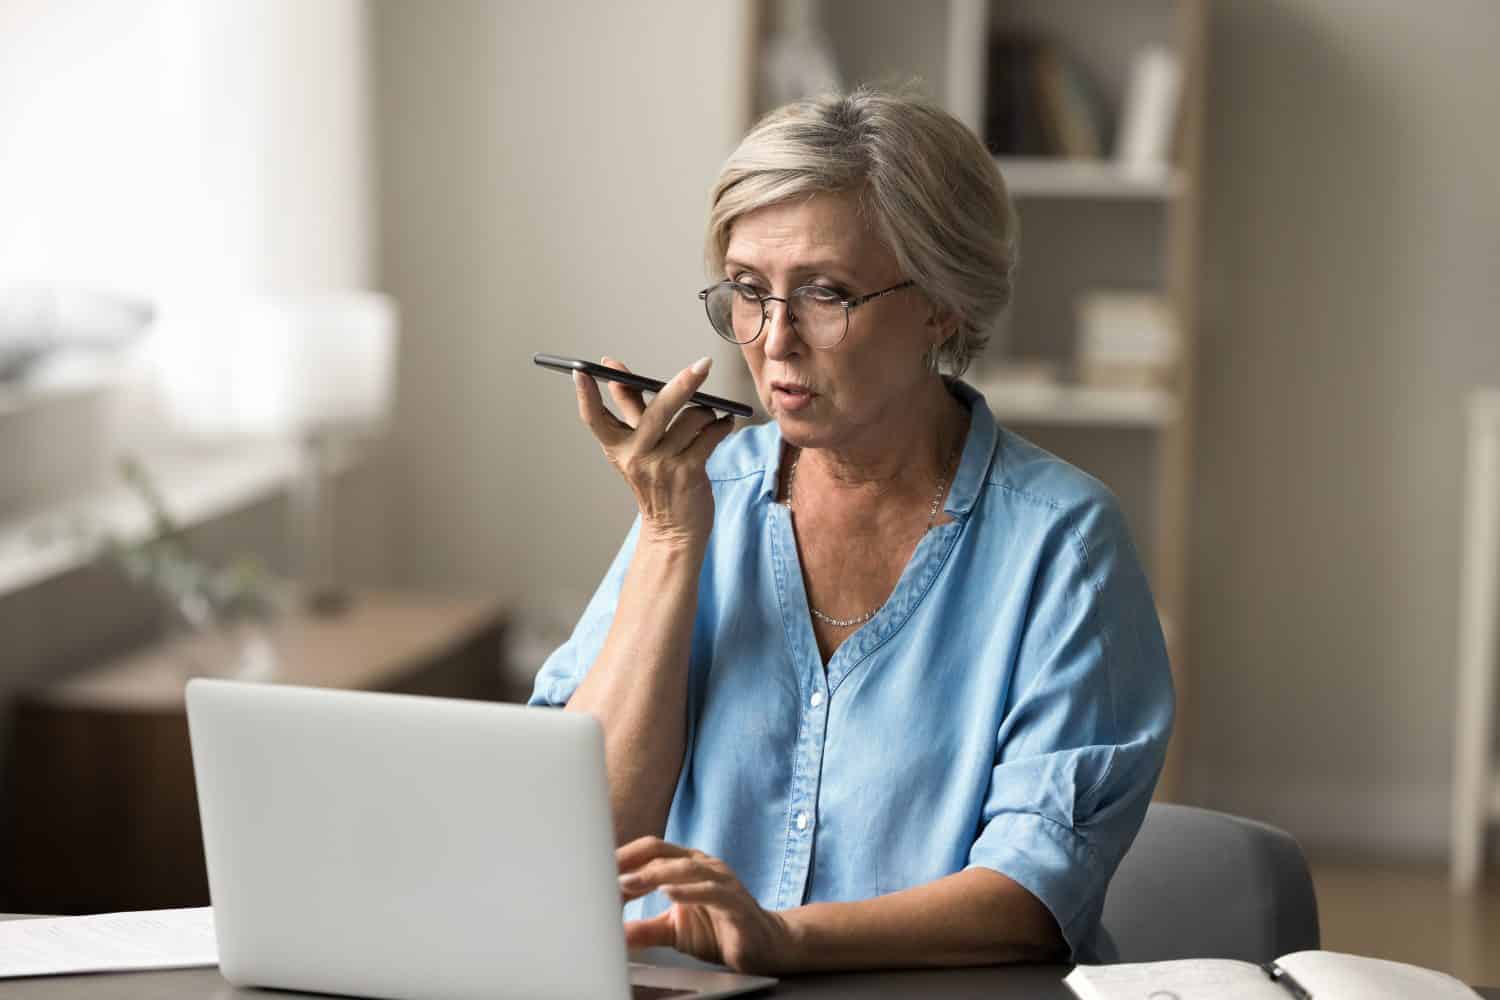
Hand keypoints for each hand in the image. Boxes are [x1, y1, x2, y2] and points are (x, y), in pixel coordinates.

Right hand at [574, 356, 735, 547]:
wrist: (674, 531)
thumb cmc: (657, 483)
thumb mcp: (636, 449)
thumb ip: (629, 410)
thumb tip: (615, 375)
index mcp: (618, 447)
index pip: (594, 418)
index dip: (585, 395)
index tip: (581, 371)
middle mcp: (637, 455)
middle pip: (659, 408)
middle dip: (684, 382)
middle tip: (703, 365)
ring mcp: (662, 465)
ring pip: (693, 418)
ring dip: (708, 412)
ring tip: (711, 415)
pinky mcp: (688, 473)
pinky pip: (710, 435)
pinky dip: (721, 426)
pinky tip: (723, 424)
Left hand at [617, 837, 795, 973]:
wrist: (766, 946)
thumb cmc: (719, 931)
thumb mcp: (674, 930)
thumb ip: (645, 929)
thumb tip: (613, 934)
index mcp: (687, 866)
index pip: (650, 851)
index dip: (623, 857)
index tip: (595, 869)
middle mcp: (704, 866)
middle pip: (662, 852)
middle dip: (631, 861)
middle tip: (604, 873)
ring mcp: (722, 881)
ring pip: (685, 868)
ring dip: (654, 875)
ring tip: (628, 883)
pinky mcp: (735, 902)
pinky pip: (711, 891)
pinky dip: (689, 891)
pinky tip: (669, 894)